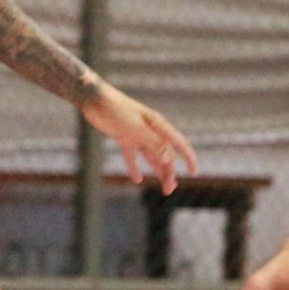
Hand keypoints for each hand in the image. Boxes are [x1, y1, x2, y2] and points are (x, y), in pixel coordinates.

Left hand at [83, 83, 198, 194]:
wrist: (94, 98)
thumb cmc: (116, 109)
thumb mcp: (135, 128)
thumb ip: (152, 142)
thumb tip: (169, 159)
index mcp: (157, 125)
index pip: (178, 143)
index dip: (188, 157)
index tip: (194, 172)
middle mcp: (150, 130)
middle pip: (165, 154)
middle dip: (169, 172)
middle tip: (168, 191)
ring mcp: (137, 134)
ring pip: (152, 157)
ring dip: (158, 171)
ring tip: (163, 189)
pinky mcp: (124, 137)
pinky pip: (132, 156)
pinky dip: (135, 168)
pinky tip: (137, 180)